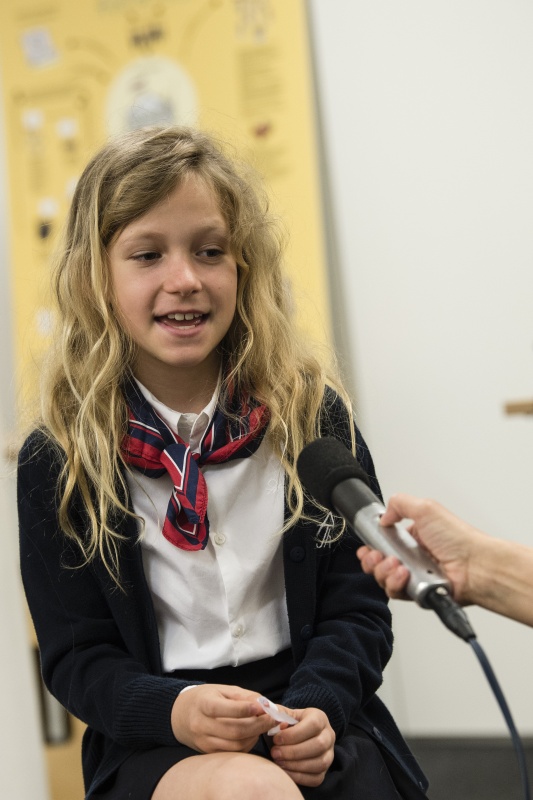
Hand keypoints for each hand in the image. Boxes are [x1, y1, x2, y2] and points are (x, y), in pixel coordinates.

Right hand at [171, 684, 273, 753]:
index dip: (244, 709)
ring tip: (263, 726)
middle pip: (234, 730)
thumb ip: (243, 696)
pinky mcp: (208, 753)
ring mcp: (203, 741)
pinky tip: (252, 735)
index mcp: (203, 704)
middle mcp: (201, 725)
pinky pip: (232, 753)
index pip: (223, 709)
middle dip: (258, 725)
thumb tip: (264, 704)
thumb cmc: (204, 698)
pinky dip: (246, 745)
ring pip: (235, 745)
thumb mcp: (221, 690)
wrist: (179, 715)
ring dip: (254, 736)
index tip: (263, 707)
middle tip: (272, 718)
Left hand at [269, 707, 334, 786]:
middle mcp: (329, 735)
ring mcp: (329, 754)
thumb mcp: (286, 714)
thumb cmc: (291, 724)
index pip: (313, 725)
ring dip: (296, 765)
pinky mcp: (325, 771)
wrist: (300, 736)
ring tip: (278, 762)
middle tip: (274, 753)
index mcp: (320, 718)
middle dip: (294, 751)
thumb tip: (268, 712)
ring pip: (320, 763)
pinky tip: (285, 771)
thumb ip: (277, 713)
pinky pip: (316, 778)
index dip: (294, 734)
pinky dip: (299, 777)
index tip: (276, 739)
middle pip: (318, 745)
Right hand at [357, 493, 483, 604]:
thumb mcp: (426, 508)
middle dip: (372, 560)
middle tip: (377, 556)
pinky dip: (395, 584)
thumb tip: (383, 516)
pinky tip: (404, 575)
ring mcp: (414, 576)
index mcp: (413, 537)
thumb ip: (399, 504)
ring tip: (397, 565)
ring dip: (384, 571)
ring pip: (384, 579)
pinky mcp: (417, 593)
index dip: (371, 546)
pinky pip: (396, 593)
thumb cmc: (459, 538)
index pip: (383, 543)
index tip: (368, 547)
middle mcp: (413, 558)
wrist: (475, 566)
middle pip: (378, 563)